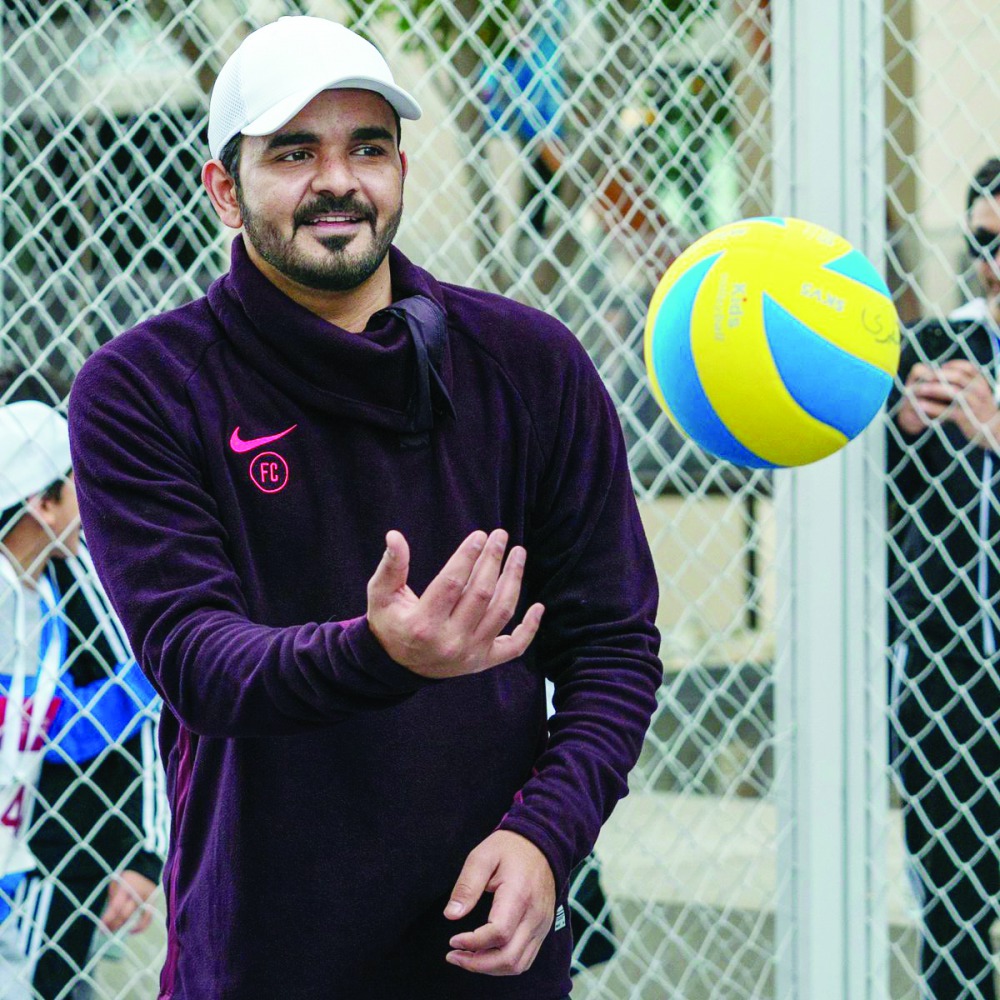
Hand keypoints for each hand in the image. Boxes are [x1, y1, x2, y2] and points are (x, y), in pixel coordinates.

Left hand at [101, 870, 156, 933]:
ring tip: (114, 930)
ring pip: (135, 918)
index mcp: (129, 884)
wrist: (144, 871)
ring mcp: (148, 898)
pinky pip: (148, 919)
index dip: (108, 917)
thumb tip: (106, 921)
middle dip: (114, 924)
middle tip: (105, 930)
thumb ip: (113, 900)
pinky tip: (130, 931)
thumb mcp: (115, 884)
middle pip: (126, 914)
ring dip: (123, 926)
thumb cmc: (124, 879)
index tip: (101, 925)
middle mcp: (140, 892)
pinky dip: (140, 927)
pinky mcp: (153, 904)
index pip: (117, 905)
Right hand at [366, 529, 543, 678]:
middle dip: (493, 560)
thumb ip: (391, 566)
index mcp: (423, 624)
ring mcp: (470, 653)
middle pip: (481, 594)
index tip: (480, 535)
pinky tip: (539, 606)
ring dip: (513, 580)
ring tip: (518, 553)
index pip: (452, 583)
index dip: (468, 556)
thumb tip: (395, 535)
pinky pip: (515, 646)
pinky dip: (530, 628)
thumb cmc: (390, 623)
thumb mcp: (381, 595)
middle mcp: (450, 641)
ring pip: (501, 612)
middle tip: (500, 535)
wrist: (397, 668)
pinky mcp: (483, 662)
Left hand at [444, 830, 555, 975]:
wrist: (542, 844)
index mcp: (519, 895)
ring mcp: (542, 925)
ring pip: (518, 964)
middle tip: (454, 956)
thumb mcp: (482, 857)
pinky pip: (525, 958)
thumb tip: (451, 916)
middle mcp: (535, 915)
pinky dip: (503, 964)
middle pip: (509, 958)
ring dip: (489, 968)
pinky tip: (485, 954)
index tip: (453, 939)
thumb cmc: (509, 849)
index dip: (473, 943)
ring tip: (466, 958)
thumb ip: (467, 886)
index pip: (499, 933)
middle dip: (477, 964)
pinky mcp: (543, 929)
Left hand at [897, 361, 999, 445]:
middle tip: (922, 376)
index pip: (966, 367)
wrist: (992, 429)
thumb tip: (939, 371)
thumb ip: (963, 382)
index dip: (950, 366)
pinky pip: (948, 410)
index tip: (936, 368)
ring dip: (933, 388)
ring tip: (918, 389)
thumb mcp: (976, 392)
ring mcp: (974, 404)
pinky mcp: (966, 417)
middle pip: (958, 377)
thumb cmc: (978, 407)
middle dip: (937, 375)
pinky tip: (920, 406)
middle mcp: (980, 390)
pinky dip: (933, 407)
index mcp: (981, 382)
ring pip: (953, 392)